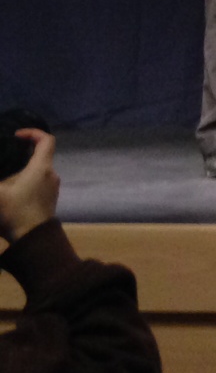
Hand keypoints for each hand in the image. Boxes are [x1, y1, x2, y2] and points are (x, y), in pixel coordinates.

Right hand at [0, 129, 59, 243]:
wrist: (33, 240)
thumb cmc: (15, 212)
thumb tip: (0, 178)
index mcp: (42, 167)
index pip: (46, 140)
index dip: (33, 133)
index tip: (17, 136)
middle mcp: (52, 174)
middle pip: (41, 156)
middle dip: (23, 154)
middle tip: (5, 157)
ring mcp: (53, 188)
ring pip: (39, 171)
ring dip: (24, 170)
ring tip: (5, 176)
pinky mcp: (50, 200)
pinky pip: (40, 183)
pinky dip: (27, 181)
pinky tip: (12, 191)